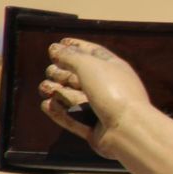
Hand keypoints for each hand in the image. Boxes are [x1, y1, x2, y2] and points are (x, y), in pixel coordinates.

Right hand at [38, 39, 150, 158]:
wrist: (128, 128)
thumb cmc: (112, 91)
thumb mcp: (89, 65)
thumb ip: (70, 56)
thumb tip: (54, 49)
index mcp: (114, 69)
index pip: (93, 53)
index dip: (76, 47)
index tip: (58, 43)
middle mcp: (109, 88)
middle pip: (80, 77)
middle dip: (62, 72)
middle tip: (50, 71)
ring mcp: (102, 110)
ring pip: (74, 98)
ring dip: (58, 91)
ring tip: (45, 88)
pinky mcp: (94, 129)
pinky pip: (73, 119)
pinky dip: (59, 112)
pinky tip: (46, 104)